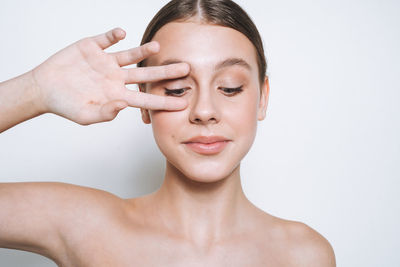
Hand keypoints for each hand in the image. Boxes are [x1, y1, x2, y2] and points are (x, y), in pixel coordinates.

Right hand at [31, 28, 188, 124]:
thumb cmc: (66, 105)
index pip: (146, 99)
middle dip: (166, 72)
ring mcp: (106, 62)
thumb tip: (122, 105)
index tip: (183, 103)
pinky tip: (121, 33)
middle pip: (146, 74)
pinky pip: (106, 39)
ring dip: (143, 50)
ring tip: (157, 46)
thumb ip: (105, 113)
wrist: (45, 88)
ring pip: (130, 55)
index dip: (164, 101)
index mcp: (117, 95)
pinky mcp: (92, 48)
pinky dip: (113, 36)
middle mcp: (116, 78)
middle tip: (186, 69)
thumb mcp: (85, 115)